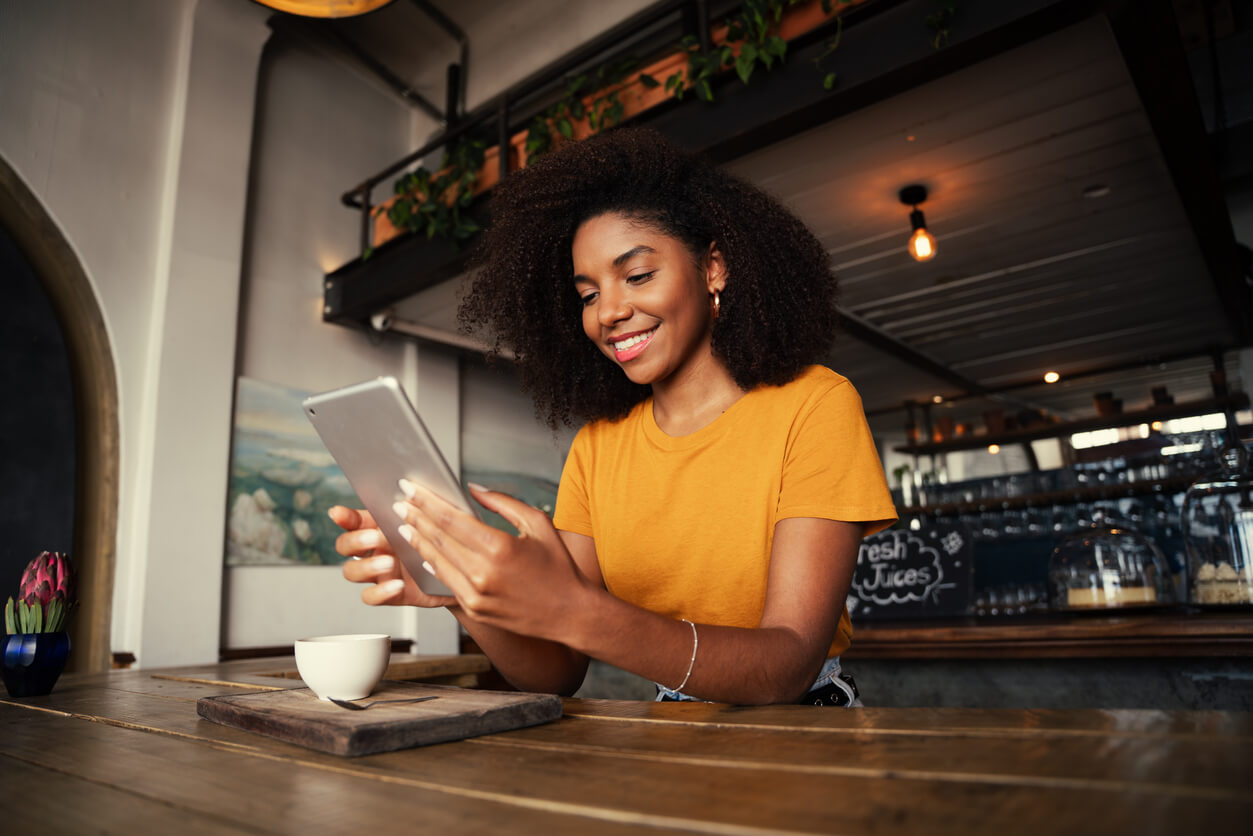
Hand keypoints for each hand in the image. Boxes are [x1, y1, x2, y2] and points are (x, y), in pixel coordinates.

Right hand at [328, 506, 454, 607]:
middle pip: (345, 546)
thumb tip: (415, 489)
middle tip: (376, 537)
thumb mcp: (433, 521)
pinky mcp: (389, 594)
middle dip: (355, 540)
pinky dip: (380, 591)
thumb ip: (419, 507)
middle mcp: (374, 550)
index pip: (354, 520)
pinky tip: (397, 584)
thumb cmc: (444, 542)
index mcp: (380, 528)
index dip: (344, 517)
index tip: (338, 513)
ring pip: (351, 571)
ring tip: (389, 562)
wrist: (461, 573)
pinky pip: (371, 596)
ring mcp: (379, 573)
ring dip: (366, 566)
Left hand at [393, 482, 590, 641]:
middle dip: (416, 517)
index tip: (410, 488)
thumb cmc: (559, 568)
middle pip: (438, 538)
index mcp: (500, 547)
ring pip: (436, 560)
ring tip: (404, 524)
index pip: (451, 519)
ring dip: (417, 540)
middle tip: (400, 502)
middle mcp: (483, 573)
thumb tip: (473, 489)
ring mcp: (476, 594)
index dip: (426, 502)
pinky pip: (445, 581)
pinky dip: (432, 564)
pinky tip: (423, 551)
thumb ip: (503, 503)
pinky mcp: (475, 609)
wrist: (570, 613)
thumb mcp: (538, 524)